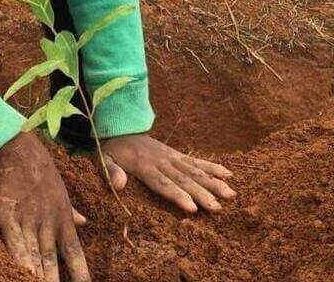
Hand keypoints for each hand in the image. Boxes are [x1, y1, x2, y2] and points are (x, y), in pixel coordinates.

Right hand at [0, 132, 90, 281]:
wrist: (18, 148)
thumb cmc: (40, 169)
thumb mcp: (61, 190)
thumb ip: (70, 211)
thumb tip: (84, 223)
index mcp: (63, 217)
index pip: (74, 253)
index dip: (80, 274)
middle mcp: (48, 222)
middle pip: (52, 261)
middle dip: (54, 281)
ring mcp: (28, 219)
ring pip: (35, 255)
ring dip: (38, 275)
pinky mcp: (7, 215)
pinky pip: (14, 241)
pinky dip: (19, 257)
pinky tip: (22, 271)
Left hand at [101, 134, 235, 212]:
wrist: (119, 126)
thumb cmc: (109, 149)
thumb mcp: (102, 159)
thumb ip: (111, 171)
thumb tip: (118, 185)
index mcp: (143, 166)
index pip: (163, 184)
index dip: (177, 196)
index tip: (192, 208)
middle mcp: (161, 161)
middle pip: (184, 180)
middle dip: (202, 194)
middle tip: (217, 208)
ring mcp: (171, 157)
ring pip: (195, 171)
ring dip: (213, 183)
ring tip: (231, 194)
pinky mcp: (176, 154)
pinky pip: (196, 161)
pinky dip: (212, 167)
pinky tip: (228, 174)